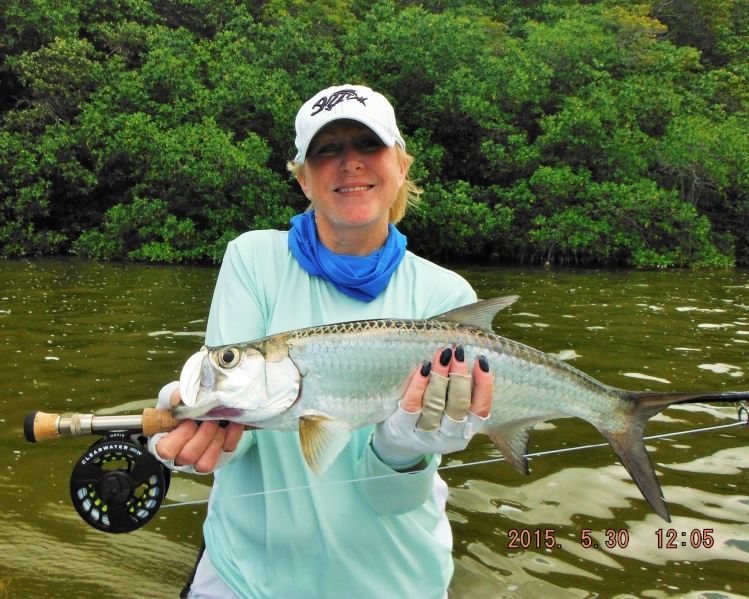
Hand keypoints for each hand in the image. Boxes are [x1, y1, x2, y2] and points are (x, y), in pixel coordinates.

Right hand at [151, 386, 244, 473]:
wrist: (208, 405)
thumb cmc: (185, 404)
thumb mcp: (177, 397)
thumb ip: (175, 396)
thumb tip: (181, 398)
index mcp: (162, 441)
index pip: (166, 449)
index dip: (180, 436)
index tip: (191, 419)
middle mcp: (178, 457)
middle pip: (188, 456)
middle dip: (203, 435)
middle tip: (210, 419)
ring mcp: (197, 462)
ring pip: (205, 463)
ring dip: (216, 439)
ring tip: (222, 421)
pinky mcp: (217, 459)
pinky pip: (224, 455)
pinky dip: (231, 438)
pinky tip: (233, 423)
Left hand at [372, 345, 492, 469]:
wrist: (396, 444)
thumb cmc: (426, 419)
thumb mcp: (447, 412)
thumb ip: (456, 393)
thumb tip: (461, 358)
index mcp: (464, 433)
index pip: (480, 410)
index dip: (484, 386)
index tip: (482, 362)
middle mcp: (448, 439)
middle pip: (458, 406)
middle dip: (460, 376)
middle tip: (458, 353)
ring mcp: (424, 437)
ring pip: (436, 405)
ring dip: (440, 376)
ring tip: (441, 355)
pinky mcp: (402, 430)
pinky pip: (412, 406)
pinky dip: (419, 385)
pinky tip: (423, 368)